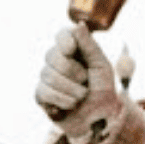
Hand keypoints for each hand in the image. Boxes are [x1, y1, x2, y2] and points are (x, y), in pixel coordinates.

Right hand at [34, 25, 121, 143]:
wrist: (99, 119)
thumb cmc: (103, 90)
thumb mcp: (101, 66)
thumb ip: (89, 46)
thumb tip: (78, 24)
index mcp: (74, 49)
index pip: (61, 35)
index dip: (64, 41)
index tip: (71, 50)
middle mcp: (57, 59)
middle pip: (54, 56)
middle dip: (74, 73)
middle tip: (86, 82)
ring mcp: (46, 76)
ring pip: (49, 76)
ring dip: (72, 91)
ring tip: (81, 96)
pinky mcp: (41, 95)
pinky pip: (45, 92)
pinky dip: (63, 101)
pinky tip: (70, 105)